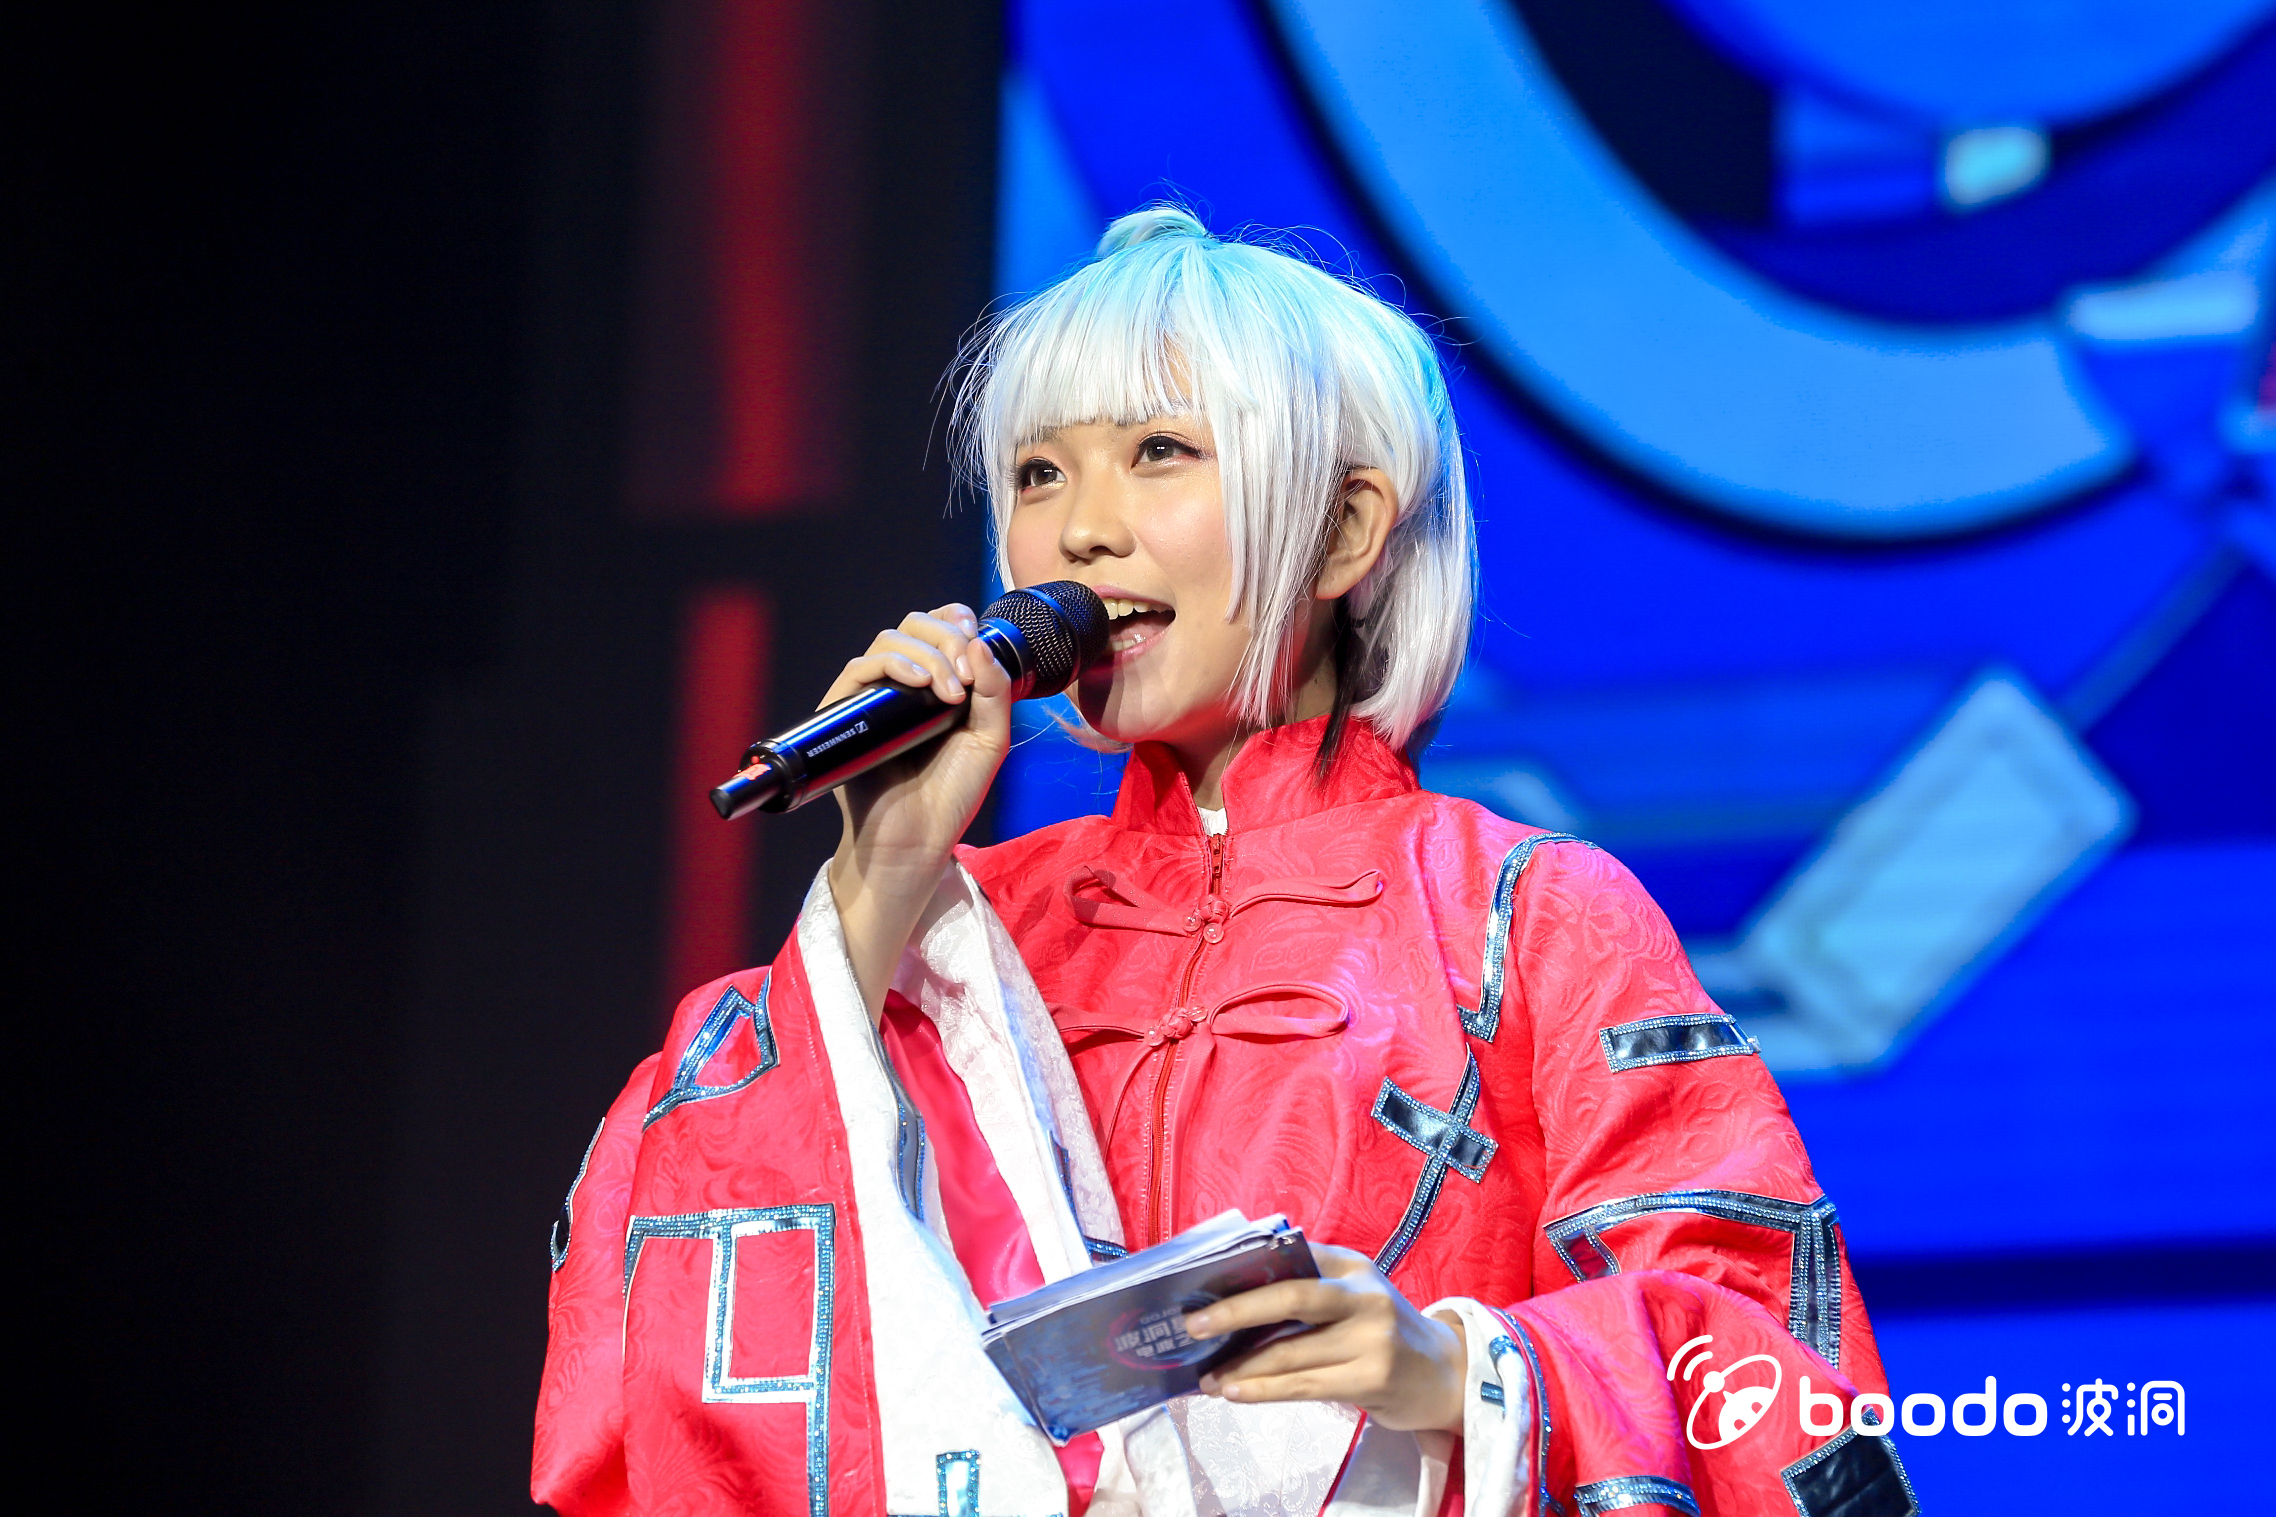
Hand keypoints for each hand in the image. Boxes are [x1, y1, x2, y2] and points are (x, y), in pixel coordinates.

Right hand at [822, 604, 1015, 1017]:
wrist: (917, 841)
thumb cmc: (951, 795)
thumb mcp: (989, 738)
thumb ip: (995, 689)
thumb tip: (977, 640)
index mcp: (936, 684)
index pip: (938, 629)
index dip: (954, 619)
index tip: (975, 633)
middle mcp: (902, 685)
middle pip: (914, 625)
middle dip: (946, 637)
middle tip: (967, 676)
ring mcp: (873, 697)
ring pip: (890, 639)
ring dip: (928, 654)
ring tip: (951, 692)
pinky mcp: (846, 713)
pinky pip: (861, 668)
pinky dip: (895, 664)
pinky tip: (920, 683)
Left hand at [1188, 1245, 1466, 1433]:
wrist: (1446, 1374)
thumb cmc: (1383, 1331)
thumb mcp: (1356, 1294)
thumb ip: (1311, 1283)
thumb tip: (1235, 1291)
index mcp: (1352, 1266)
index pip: (1292, 1257)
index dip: (1246, 1269)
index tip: (1202, 1283)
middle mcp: (1364, 1296)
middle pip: (1291, 1296)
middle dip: (1236, 1311)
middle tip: (1194, 1326)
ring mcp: (1371, 1339)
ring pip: (1291, 1351)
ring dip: (1242, 1366)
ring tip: (1207, 1377)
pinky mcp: (1370, 1379)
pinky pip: (1303, 1385)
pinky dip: (1264, 1390)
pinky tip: (1236, 1392)